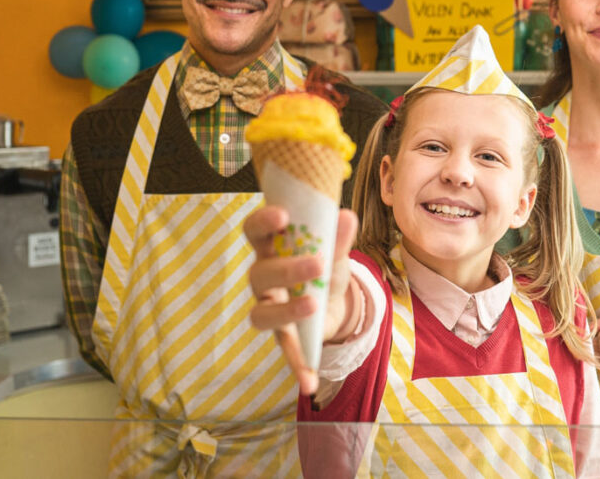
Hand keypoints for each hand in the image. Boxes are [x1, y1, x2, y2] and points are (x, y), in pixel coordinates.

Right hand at [244, 205, 358, 395]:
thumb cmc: (326, 265)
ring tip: (314, 305)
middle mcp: (262, 278)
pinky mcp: (284, 335)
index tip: (283, 216)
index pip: (253, 231)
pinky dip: (297, 366)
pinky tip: (309, 383)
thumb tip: (346, 217)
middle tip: (317, 263)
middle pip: (259, 273)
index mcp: (270, 247)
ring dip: (286, 311)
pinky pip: (285, 351)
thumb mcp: (336, 252)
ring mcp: (269, 307)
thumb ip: (338, 238)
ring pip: (261, 313)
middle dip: (286, 268)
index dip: (262, 222)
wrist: (335, 300)